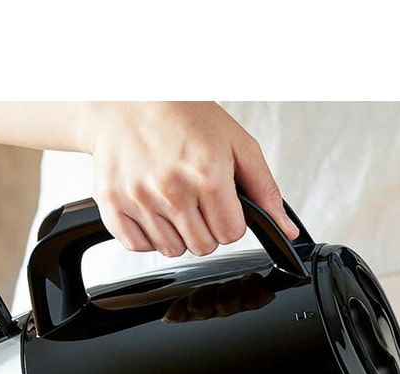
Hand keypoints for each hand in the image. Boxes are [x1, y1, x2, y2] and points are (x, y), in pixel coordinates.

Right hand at [84, 101, 298, 255]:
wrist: (129, 98)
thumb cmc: (185, 117)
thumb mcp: (237, 145)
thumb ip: (266, 191)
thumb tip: (286, 231)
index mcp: (207, 174)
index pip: (231, 234)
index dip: (230, 222)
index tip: (221, 203)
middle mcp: (172, 189)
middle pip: (203, 246)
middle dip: (207, 229)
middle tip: (197, 200)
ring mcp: (140, 198)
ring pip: (172, 249)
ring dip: (177, 233)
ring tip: (173, 201)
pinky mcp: (113, 202)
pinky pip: (137, 246)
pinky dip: (147, 235)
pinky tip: (152, 209)